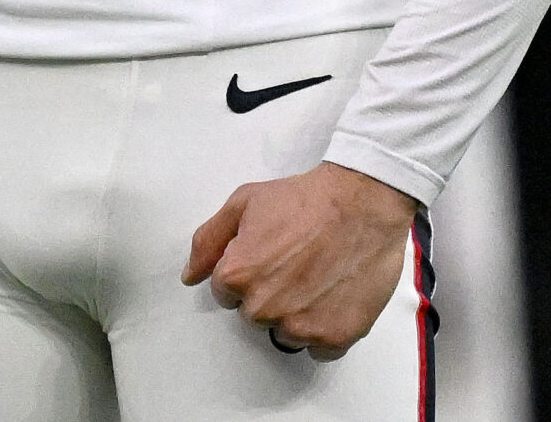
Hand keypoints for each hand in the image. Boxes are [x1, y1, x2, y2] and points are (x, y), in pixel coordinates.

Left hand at [183, 161, 419, 359]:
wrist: (361, 205)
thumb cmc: (302, 200)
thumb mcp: (243, 204)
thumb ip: (208, 242)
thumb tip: (189, 277)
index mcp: (238, 276)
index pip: (224, 292)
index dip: (243, 272)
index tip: (266, 257)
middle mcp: (265, 307)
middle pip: (253, 315)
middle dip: (267, 295)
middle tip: (293, 266)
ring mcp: (302, 326)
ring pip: (285, 334)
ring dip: (295, 316)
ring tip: (315, 281)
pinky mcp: (336, 337)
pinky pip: (318, 350)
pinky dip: (324, 330)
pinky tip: (332, 299)